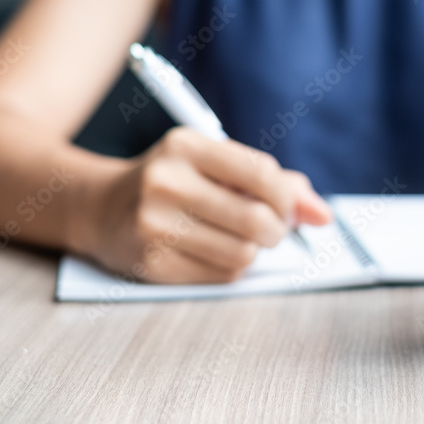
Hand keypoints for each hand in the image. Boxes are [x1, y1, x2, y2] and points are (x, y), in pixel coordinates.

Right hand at [81, 127, 331, 283]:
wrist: (99, 207)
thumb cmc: (174, 182)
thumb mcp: (215, 164)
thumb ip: (274, 182)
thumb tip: (323, 215)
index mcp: (185, 146)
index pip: (261, 174)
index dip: (288, 198)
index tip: (287, 207)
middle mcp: (166, 182)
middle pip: (256, 221)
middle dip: (276, 230)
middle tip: (270, 228)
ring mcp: (154, 226)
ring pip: (243, 254)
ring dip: (254, 251)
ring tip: (239, 238)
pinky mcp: (151, 264)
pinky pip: (221, 277)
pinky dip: (231, 268)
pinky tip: (213, 251)